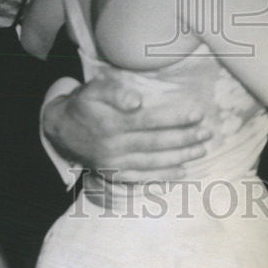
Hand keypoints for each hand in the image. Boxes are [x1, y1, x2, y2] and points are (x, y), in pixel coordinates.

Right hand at [42, 75, 210, 180]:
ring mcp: (115, 163)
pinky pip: (141, 178)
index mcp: (112, 124)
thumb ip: (114, 92)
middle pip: (156, 143)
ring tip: (201, 150)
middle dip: (185, 138)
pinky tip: (181, 172)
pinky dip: (162, 177)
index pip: (151, 121)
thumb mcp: (93, 89)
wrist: (60, 130)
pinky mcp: (114, 174)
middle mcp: (115, 146)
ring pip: (153, 162)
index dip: (176, 118)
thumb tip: (137, 102)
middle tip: (207, 133)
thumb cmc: (83, 104)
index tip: (198, 114)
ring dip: (180, 157)